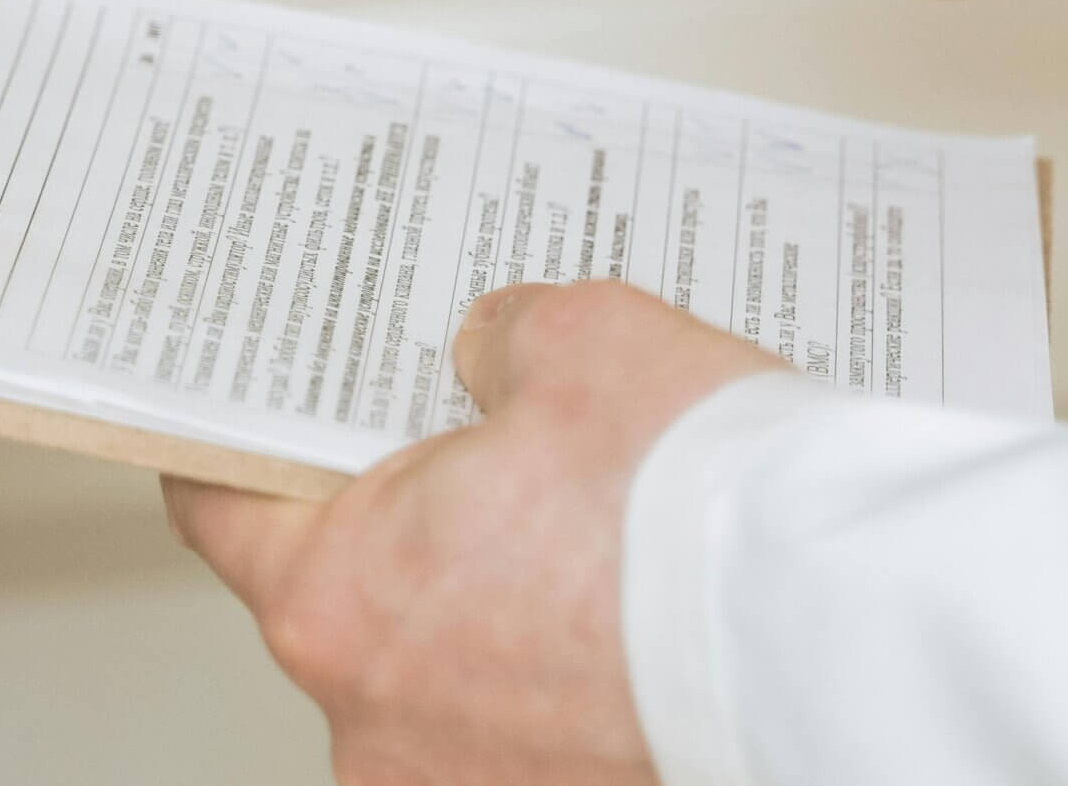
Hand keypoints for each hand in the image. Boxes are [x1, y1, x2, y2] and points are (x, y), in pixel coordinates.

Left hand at [165, 282, 785, 785]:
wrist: (843, 644)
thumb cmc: (697, 506)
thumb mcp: (583, 340)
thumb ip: (503, 341)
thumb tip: (492, 357)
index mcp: (339, 596)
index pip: (224, 509)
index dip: (241, 443)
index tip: (247, 417)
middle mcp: (379, 726)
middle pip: (361, 593)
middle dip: (426, 521)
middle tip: (510, 451)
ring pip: (457, 670)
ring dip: (512, 608)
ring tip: (613, 536)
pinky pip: (538, 727)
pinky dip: (578, 674)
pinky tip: (651, 611)